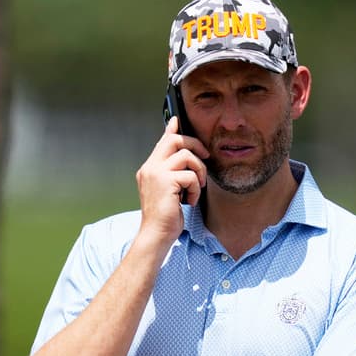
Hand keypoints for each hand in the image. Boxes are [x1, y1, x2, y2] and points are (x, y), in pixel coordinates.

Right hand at [135, 117, 208, 244]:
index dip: (172, 129)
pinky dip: (195, 189)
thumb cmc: (165, 216)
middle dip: (195, 145)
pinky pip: (190, 176)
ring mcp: (156, 174)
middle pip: (175, 140)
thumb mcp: (169, 191)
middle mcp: (150, 168)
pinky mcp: (166, 182)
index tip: (178, 120)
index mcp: (149, 169)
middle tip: (205, 157)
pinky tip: (191, 201)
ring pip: (186, 156)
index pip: (162, 142)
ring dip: (199, 171)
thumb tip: (186, 160)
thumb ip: (174, 174)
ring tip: (197, 188)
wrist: (156, 234)